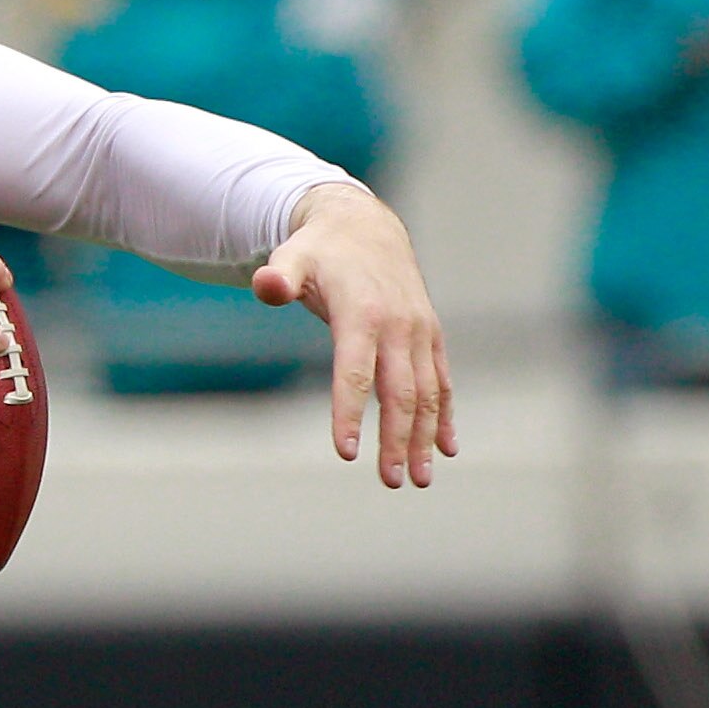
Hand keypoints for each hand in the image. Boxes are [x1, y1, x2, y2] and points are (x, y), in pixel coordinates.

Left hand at [254, 181, 451, 487]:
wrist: (365, 226)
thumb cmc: (319, 251)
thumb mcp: (291, 257)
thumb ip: (277, 277)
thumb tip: (263, 284)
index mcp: (362, 315)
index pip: (355, 373)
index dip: (349, 413)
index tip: (345, 453)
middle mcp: (399, 326)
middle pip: (400, 393)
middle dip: (397, 440)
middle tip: (389, 481)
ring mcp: (419, 332)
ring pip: (428, 393)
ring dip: (425, 437)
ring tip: (418, 479)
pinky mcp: (430, 336)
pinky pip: (442, 380)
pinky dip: (445, 415)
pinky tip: (445, 448)